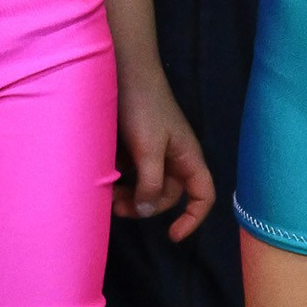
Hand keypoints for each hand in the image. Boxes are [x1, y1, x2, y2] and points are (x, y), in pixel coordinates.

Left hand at [115, 66, 215, 241]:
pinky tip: (104, 176)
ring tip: (106, 193)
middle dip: (144, 206)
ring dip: (129, 195)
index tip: (171, 236)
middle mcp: (174, 158)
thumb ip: (151, 183)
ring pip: (146, 186)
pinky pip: (131, 172)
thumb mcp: (149, 149)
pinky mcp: (135, 145)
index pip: (203, 196)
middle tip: (117, 205)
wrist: (124, 71)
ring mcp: (154, 151)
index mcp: (187, 158)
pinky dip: (120, 179)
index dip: (193, 219)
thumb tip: (148, 211)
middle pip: (167, 196)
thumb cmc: (143, 107)